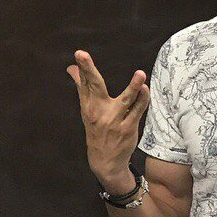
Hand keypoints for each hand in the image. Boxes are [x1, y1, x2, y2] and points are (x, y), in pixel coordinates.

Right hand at [66, 50, 149, 186]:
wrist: (105, 162)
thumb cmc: (97, 130)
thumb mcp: (87, 110)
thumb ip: (82, 87)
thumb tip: (71, 68)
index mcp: (88, 106)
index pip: (85, 83)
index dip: (83, 68)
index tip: (80, 55)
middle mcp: (98, 112)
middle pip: (95, 87)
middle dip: (89, 70)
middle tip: (84, 56)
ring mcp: (114, 121)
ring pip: (125, 100)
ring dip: (133, 87)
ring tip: (140, 75)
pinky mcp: (128, 128)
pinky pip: (137, 111)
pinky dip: (142, 100)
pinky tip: (145, 89)